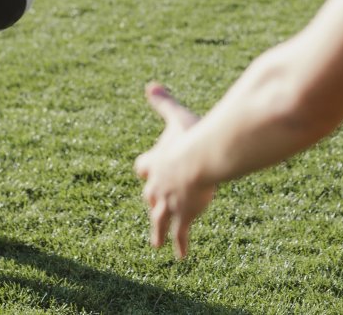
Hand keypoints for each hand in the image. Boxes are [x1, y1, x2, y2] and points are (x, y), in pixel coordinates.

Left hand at [133, 83, 214, 258]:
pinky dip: (180, 245)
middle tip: (154, 209)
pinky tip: (181, 256)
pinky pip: (179, 235)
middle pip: (150, 197)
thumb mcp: (175, 117)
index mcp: (154, 163)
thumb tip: (149, 85)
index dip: (147, 170)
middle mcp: (156, 186)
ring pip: (159, 221)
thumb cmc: (190, 136)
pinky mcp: (182, 216)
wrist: (199, 159)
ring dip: (158, 232)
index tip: (147, 173)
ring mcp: (168, 203)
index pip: (144, 168)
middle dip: (153, 203)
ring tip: (156, 243)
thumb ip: (163, 103)